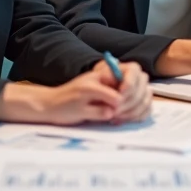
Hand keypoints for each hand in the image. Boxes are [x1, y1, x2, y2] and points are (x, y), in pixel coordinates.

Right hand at [0, 62, 150, 124]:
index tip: (136, 104)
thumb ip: (116, 94)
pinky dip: (107, 117)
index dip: (139, 90)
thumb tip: (141, 101)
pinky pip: (106, 111)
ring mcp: (89, 88)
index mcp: (103, 73)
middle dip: (132, 105)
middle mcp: (97, 77)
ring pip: (119, 101)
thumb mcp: (98, 93)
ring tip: (115, 118)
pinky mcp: (82, 101)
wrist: (48, 105)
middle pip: (130, 89)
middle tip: (126, 115)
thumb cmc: (74, 100)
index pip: (134, 73)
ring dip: (121, 113)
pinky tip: (104, 118)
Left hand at [89, 59, 151, 123]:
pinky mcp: (143, 105)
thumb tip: (118, 100)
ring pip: (145, 102)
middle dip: (128, 102)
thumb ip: (102, 91)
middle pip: (142, 88)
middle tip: (113, 111)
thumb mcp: (90, 87)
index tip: (119, 96)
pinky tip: (120, 120)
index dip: (129, 84)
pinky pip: (146, 111)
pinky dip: (134, 118)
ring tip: (114, 117)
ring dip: (130, 112)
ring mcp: (142, 92)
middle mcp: (137, 78)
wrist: (91, 98)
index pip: (134, 70)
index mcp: (125, 68)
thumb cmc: (91, 89)